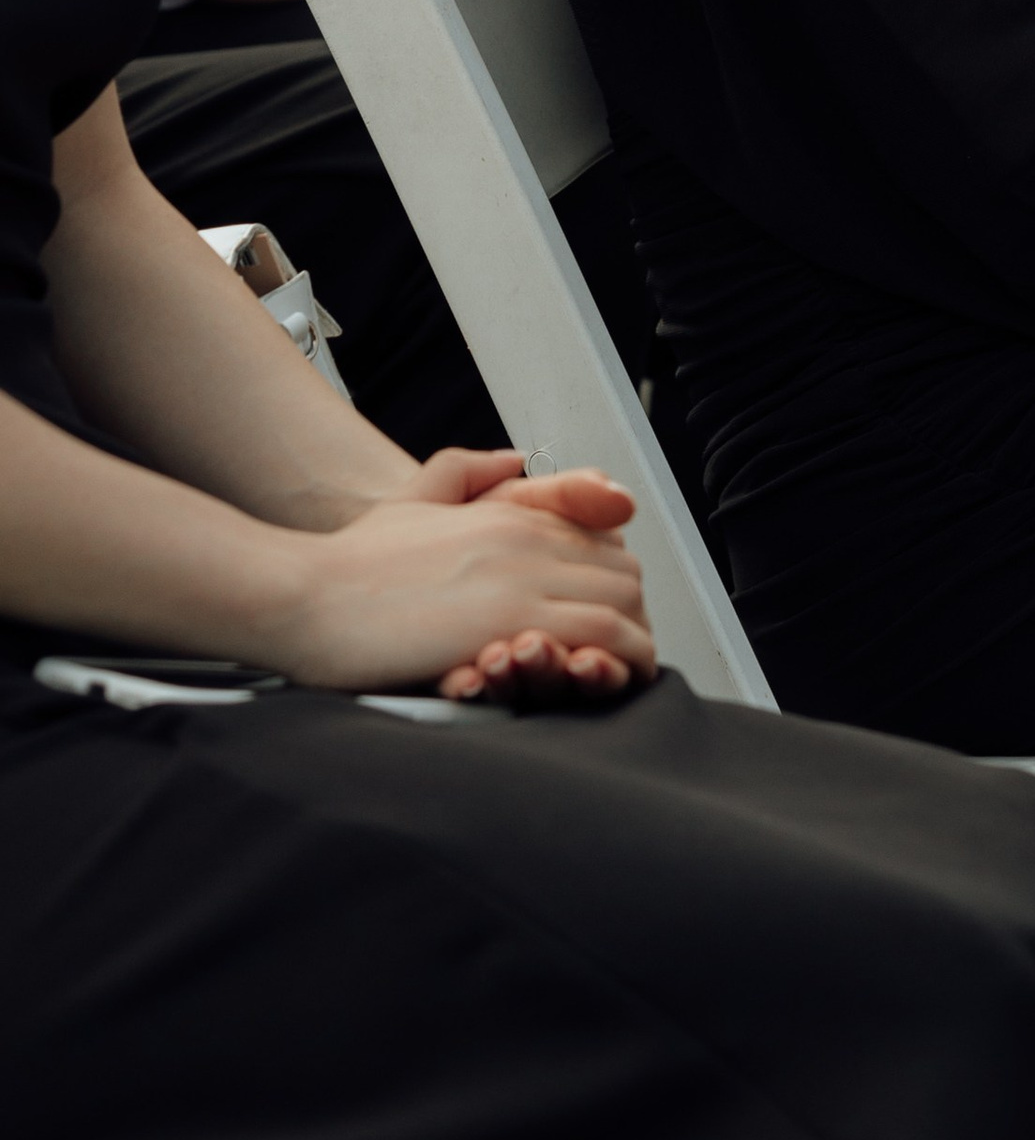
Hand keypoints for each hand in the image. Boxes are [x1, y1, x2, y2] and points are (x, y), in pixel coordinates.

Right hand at [274, 457, 655, 702]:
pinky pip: (597, 639)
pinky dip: (612, 663)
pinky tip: (600, 680)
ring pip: (622, 605)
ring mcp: (519, 578)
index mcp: (508, 515)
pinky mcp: (507, 623)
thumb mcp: (409, 502)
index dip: (615, 583)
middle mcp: (523, 540)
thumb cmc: (346, 563)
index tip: (608, 618)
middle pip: (623, 573)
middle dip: (630, 617)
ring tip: (616, 675)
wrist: (299, 595)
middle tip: (617, 656)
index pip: (603, 539)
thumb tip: (512, 459)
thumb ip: (462, 475)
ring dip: (628, 646)